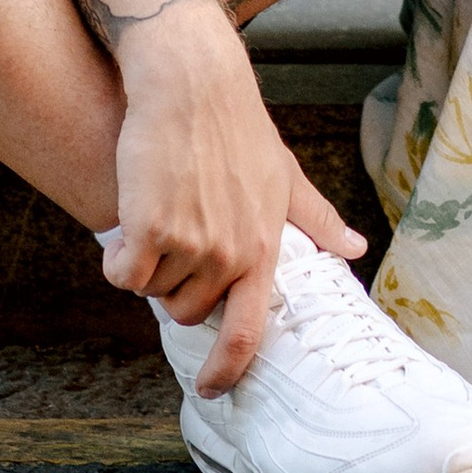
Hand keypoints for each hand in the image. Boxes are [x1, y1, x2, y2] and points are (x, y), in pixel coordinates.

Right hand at [95, 3, 367, 393]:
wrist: (192, 83)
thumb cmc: (238, 124)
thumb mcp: (285, 173)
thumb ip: (317, 218)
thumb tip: (355, 249)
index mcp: (263, 249)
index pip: (248, 332)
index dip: (227, 369)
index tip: (212, 389)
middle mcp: (229, 255)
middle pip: (186, 310)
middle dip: (174, 284)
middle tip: (175, 235)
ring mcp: (189, 243)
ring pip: (152, 290)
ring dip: (146, 264)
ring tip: (158, 212)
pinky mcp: (148, 228)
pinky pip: (122, 275)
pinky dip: (116, 260)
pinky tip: (125, 225)